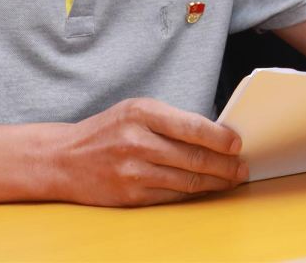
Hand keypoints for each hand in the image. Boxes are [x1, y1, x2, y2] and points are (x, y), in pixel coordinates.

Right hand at [54, 97, 246, 205]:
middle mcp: (137, 142)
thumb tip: (213, 134)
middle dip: (224, 165)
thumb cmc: (107, 130)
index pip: (192, 126)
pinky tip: (206, 189)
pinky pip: (171, 195)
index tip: (237, 144)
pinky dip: (193, 193)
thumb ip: (171, 120)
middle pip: (194, 157)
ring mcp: (133, 171)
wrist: (63, 159)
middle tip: (241, 167)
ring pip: (186, 180)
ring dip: (215, 182)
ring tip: (231, 179)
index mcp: (142, 114)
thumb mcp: (136, 110)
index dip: (220, 137)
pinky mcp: (130, 195)